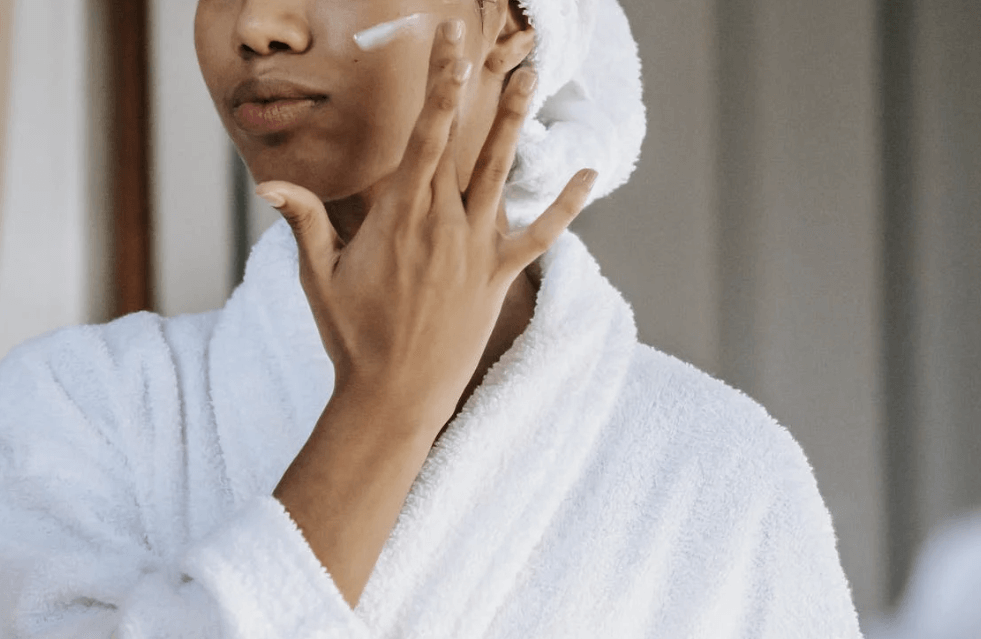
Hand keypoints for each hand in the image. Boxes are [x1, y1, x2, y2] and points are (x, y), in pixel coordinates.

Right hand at [257, 19, 597, 434]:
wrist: (396, 397)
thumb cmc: (354, 338)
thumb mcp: (319, 279)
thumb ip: (305, 224)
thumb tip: (269, 184)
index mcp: (400, 215)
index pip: (424, 133)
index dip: (438, 82)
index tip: (444, 40)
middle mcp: (444, 223)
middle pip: (463, 141)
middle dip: (472, 86)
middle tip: (486, 44)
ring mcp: (476, 249)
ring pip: (501, 174)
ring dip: (516, 125)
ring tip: (530, 78)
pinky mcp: (498, 277)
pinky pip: (540, 235)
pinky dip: (564, 206)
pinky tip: (587, 175)